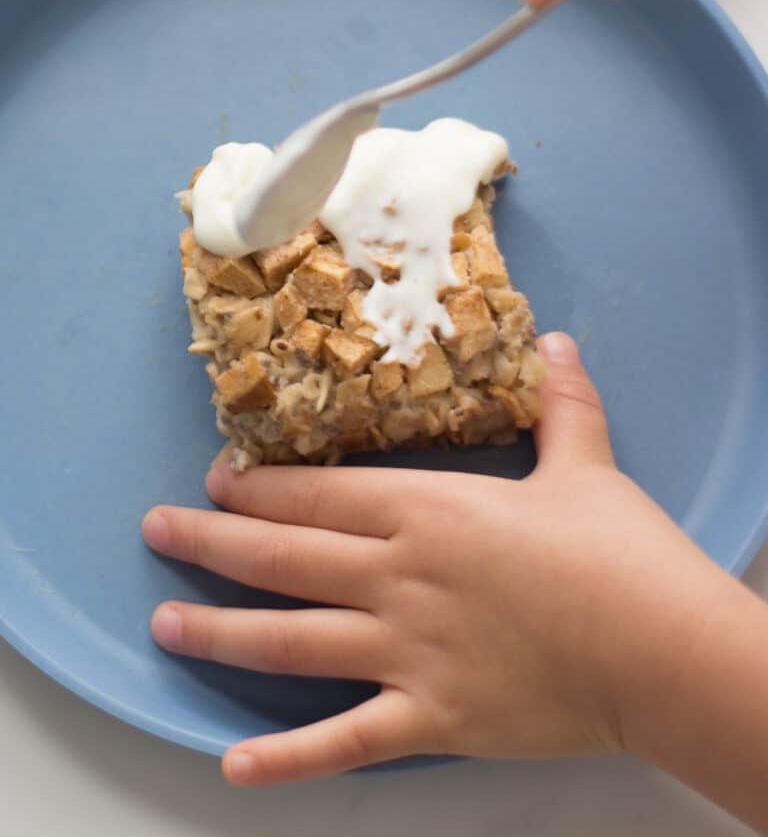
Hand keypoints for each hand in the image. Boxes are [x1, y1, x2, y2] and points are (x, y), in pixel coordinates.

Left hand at [142, 333, 725, 786]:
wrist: (660, 650)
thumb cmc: (619, 554)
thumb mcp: (586, 464)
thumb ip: (560, 403)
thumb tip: (556, 341)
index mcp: (427, 509)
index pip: (319, 494)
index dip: (259, 487)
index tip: (216, 480)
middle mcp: (399, 575)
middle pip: (283, 557)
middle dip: (211, 542)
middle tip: (156, 533)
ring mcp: (407, 650)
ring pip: (290, 640)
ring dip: (220, 631)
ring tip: (164, 623)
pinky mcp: (431, 719)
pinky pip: (345, 742)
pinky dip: (287, 758)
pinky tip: (234, 764)